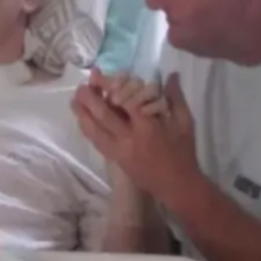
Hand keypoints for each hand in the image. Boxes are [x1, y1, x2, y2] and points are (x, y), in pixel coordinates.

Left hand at [72, 71, 198, 203]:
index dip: (109, 87)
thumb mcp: (185, 123)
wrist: (176, 186)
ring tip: (74, 101)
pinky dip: (88, 130)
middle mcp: (128, 138)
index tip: (100, 75)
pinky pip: (96, 143)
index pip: (124, 101)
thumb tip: (171, 75)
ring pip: (94, 131)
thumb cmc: (183, 153)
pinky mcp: (115, 159)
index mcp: (147, 127)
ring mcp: (118, 151)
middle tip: (81, 86)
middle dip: (89, 99)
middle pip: (103, 116)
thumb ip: (176, 98)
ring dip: (82, 115)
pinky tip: (83, 120)